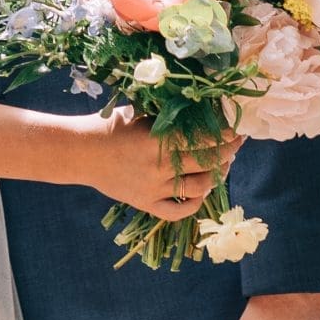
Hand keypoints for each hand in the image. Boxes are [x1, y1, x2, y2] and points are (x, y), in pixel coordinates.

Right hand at [86, 114, 237, 219]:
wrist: (81, 152)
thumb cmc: (110, 126)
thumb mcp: (140, 111)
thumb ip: (168, 114)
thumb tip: (203, 109)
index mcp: (158, 140)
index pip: (204, 139)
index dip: (225, 135)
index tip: (237, 130)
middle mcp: (159, 167)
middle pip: (206, 163)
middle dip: (228, 152)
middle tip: (236, 144)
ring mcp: (153, 189)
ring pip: (199, 187)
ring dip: (216, 176)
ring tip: (222, 165)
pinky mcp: (146, 203)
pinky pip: (179, 211)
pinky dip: (194, 203)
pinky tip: (200, 191)